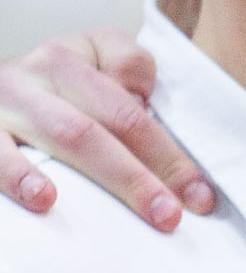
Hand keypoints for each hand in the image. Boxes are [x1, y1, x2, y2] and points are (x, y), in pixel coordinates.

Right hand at [0, 31, 214, 228]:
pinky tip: (46, 200)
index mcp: (72, 58)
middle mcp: (39, 73)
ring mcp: (6, 104)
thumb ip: (127, 68)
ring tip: (146, 210)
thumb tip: (146, 102)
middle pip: (108, 123)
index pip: (131, 107)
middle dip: (149, 171)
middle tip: (175, 214)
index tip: (199, 195)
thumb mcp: (88, 60)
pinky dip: (20, 176)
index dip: (170, 153)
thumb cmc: (46, 88)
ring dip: (115, 176)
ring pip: (69, 135)